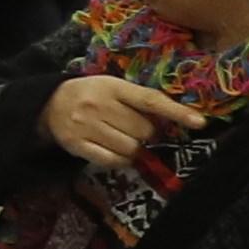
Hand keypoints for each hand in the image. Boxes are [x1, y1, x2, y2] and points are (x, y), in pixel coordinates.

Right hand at [45, 73, 195, 173]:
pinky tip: (112, 150)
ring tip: (118, 138)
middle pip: (144, 131)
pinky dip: (120, 159)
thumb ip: (139, 100)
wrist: (49, 104)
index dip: (177, 112)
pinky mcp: (77, 146)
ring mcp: (86, 126)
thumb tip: (176, 121)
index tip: (200, 122)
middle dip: (144, 133)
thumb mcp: (113, 88)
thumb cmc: (91, 95)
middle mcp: (98, 105)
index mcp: (112, 87)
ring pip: (131, 149)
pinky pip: (114, 161)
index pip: (150, 100)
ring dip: (132, 148)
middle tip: (129, 127)